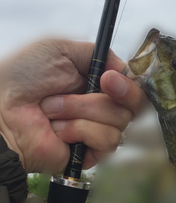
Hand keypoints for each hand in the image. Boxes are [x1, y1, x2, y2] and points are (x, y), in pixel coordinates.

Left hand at [0, 39, 146, 173]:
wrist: (1, 110)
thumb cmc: (21, 78)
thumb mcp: (60, 49)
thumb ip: (97, 53)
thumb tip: (124, 68)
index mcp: (96, 83)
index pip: (133, 86)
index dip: (129, 84)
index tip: (108, 79)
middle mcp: (100, 107)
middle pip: (134, 106)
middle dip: (110, 96)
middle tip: (93, 88)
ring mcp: (96, 131)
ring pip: (118, 123)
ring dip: (82, 111)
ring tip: (53, 110)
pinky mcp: (91, 153)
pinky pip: (107, 142)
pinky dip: (80, 131)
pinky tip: (59, 130)